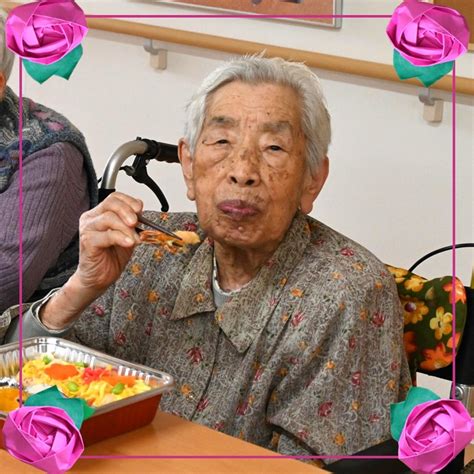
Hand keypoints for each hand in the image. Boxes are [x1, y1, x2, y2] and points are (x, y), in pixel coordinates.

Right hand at [40, 193, 142, 329]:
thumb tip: (143, 215)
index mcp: (100, 213)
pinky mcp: (87, 242)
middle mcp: (91, 218)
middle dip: (128, 211)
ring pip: (109, 218)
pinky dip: (120, 237)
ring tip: (134, 239)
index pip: (115, 198)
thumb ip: (133, 225)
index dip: (129, 201)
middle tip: (137, 222)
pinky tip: (128, 243)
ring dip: (126, 228)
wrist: (99, 277)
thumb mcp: (127, 236)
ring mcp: (88, 229)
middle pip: (111, 203)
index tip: (140, 210)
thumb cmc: (111, 257)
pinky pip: (106, 235)